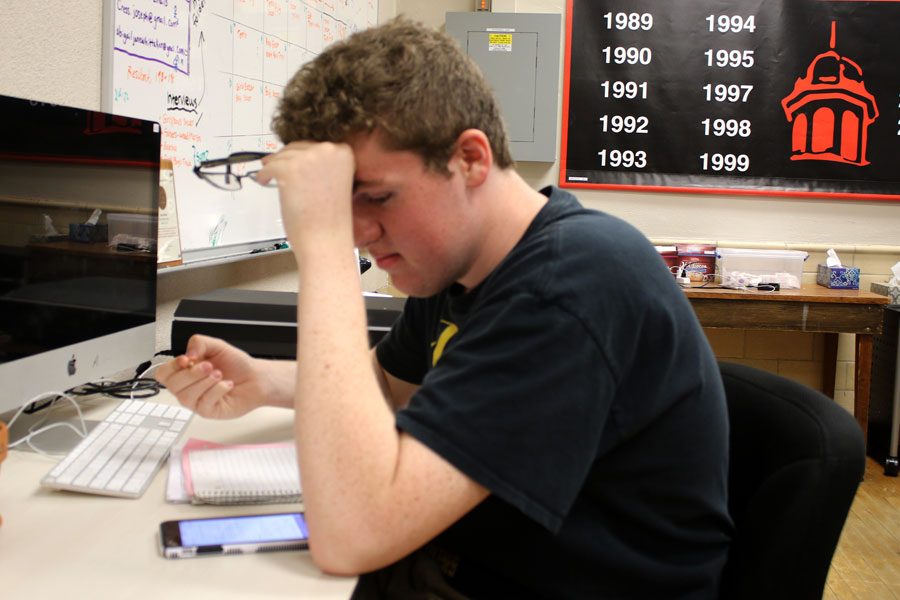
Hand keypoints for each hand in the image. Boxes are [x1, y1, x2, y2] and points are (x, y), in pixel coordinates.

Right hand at [154, 335, 270, 418]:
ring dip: (204, 382)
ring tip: (219, 375)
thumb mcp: (217, 346)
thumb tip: (188, 354)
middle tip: (209, 366)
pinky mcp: (209, 412)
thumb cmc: (236, 365)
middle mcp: (188, 388)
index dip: (171, 367)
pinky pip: (204, 404)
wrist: (256, 377)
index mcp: (185, 372)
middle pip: (172, 386)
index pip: (163, 374)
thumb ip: (200, 343)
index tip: (186, 359)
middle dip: (191, 374)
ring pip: (186, 397)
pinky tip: (227, 385)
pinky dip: (217, 391)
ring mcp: (197, 402)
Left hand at [256, 141, 355, 252]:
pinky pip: (269, 167)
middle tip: (280, 170)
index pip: (317, 146)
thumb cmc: (331, 220)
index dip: (304, 156)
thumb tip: (296, 156)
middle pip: (298, 147)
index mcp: (343, 153)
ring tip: (272, 178)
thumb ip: (322, 166)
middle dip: (288, 159)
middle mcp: (327, 150)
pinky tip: (264, 181)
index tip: (298, 164)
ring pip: (282, 156)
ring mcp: (308, 158)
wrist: (326, 240)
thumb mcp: (335, 181)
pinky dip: (264, 174)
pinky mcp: (288, 169)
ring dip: (275, 167)